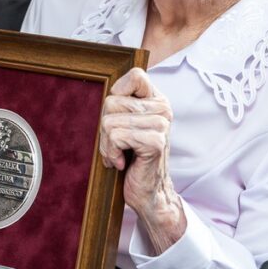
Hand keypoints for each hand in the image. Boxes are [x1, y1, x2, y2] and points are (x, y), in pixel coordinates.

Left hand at [99, 68, 185, 252]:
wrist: (149, 193)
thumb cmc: (133, 159)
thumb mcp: (126, 125)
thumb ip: (121, 105)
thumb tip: (106, 94)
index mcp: (157, 100)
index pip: (135, 76)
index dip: (117, 93)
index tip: (119, 116)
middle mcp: (163, 109)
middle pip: (111, 102)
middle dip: (104, 128)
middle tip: (116, 145)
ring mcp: (161, 125)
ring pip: (109, 121)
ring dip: (106, 144)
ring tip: (119, 155)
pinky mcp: (155, 142)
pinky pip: (115, 136)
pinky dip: (111, 153)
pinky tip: (123, 162)